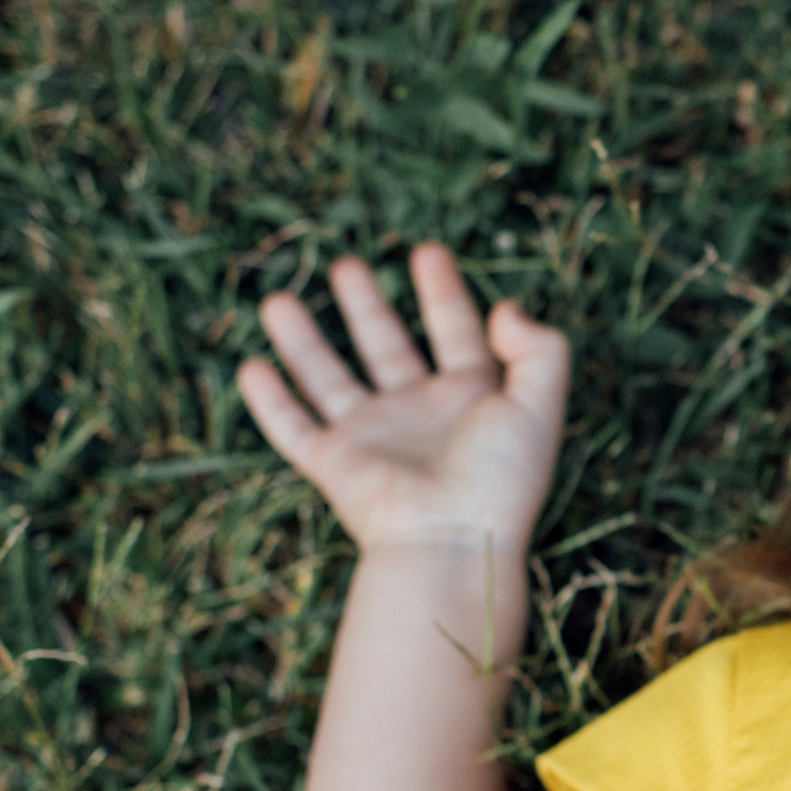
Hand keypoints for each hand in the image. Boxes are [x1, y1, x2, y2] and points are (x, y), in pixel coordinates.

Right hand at [237, 244, 569, 553]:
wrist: (451, 539)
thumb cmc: (500, 476)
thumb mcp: (539, 404)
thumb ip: (539, 350)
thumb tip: (506, 309)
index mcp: (472, 400)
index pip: (458, 335)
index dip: (445, 294)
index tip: (428, 250)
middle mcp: (420, 415)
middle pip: (387, 349)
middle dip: (368, 307)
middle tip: (348, 264)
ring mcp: (375, 440)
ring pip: (330, 379)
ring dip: (304, 342)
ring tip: (278, 301)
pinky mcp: (337, 466)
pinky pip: (295, 428)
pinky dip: (271, 401)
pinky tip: (251, 368)